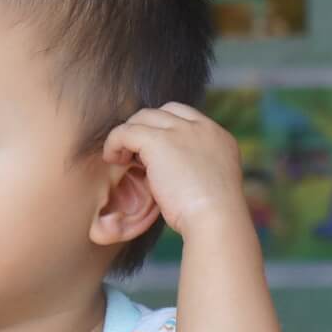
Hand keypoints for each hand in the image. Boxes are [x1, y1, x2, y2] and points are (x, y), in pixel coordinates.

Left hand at [103, 104, 249, 240]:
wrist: (215, 219)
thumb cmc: (211, 216)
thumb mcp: (211, 183)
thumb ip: (196, 168)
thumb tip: (176, 171)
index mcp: (218, 136)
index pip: (185, 116)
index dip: (165, 128)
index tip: (153, 151)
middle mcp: (201, 128)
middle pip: (164, 111)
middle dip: (146, 128)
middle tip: (134, 154)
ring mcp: (181, 131)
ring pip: (143, 117)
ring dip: (129, 134)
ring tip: (120, 158)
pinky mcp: (159, 141)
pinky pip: (126, 131)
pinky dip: (114, 143)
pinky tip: (113, 159)